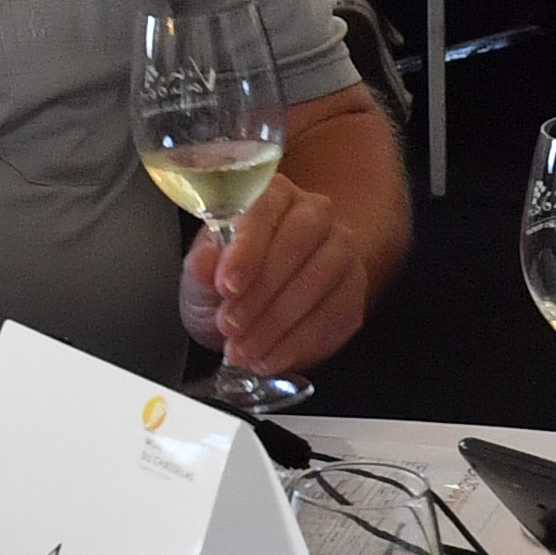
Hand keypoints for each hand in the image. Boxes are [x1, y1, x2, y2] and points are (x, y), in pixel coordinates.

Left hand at [186, 173, 378, 374]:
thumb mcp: (201, 277)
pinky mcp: (354, 290)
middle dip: (262, 290)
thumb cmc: (229, 282)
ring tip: (244, 350)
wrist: (258, 310)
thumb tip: (205, 260)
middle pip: (299, 241)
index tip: (227, 286)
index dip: (246, 250)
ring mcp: (341, 250)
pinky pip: (334, 315)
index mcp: (273, 195)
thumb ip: (201, 268)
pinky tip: (270, 358)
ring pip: (321, 279)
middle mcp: (315, 213)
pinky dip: (298, 343)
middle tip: (231, 326)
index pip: (264, 210)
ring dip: (278, 321)